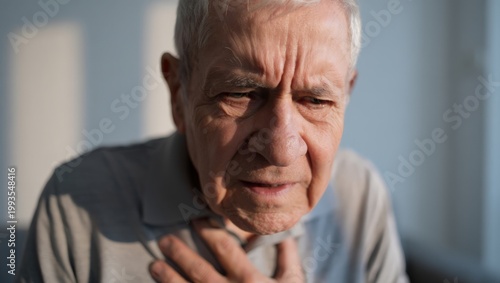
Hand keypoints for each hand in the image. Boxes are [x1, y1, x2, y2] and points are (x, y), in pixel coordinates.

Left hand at [149, 219, 303, 282]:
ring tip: (154, 265)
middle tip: (164, 240)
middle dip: (180, 253)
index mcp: (249, 280)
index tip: (196, 220)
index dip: (209, 231)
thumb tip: (283, 235)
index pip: (224, 248)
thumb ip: (287, 258)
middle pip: (199, 269)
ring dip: (169, 278)